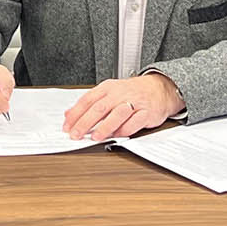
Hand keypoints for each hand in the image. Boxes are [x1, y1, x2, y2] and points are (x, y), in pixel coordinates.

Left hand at [62, 72, 184, 141]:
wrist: (159, 89)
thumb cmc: (131, 92)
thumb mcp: (108, 92)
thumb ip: (90, 103)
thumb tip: (69, 115)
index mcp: (108, 88)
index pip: (87, 100)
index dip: (76, 114)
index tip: (67, 126)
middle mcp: (120, 94)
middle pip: (99, 108)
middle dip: (85, 123)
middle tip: (76, 135)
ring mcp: (134, 102)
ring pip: (117, 115)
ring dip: (105, 127)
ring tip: (95, 137)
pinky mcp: (146, 113)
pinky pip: (134, 123)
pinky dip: (124, 130)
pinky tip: (116, 136)